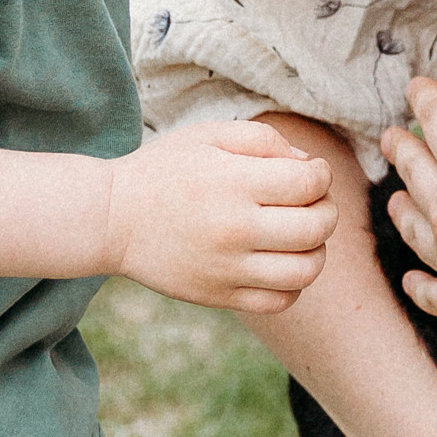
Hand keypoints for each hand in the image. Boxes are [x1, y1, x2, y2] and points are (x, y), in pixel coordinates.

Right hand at [105, 119, 334, 313]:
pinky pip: (280, 300)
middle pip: (317, 227)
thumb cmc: (164, 170)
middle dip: (326, 209)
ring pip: (307, 270)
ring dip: (317, 249)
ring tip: (301, 236)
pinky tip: (281, 263)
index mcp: (235, 183)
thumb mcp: (209, 136)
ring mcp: (228, 269)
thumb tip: (309, 164)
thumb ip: (264, 140)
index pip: (311, 183)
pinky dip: (294, 284)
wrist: (110, 219)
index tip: (309, 172)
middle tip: (312, 202)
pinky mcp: (220, 297)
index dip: (321, 174)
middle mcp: (236, 229)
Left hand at [379, 8, 436, 345]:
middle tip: (393, 137)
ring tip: (398, 196)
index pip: (435, 117)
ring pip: (411, 230)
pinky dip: (419, 281)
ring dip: (402, 206)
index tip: (417, 87)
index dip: (425, 97)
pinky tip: (416, 276)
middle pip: (413, 170)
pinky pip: (429, 292)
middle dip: (402, 147)